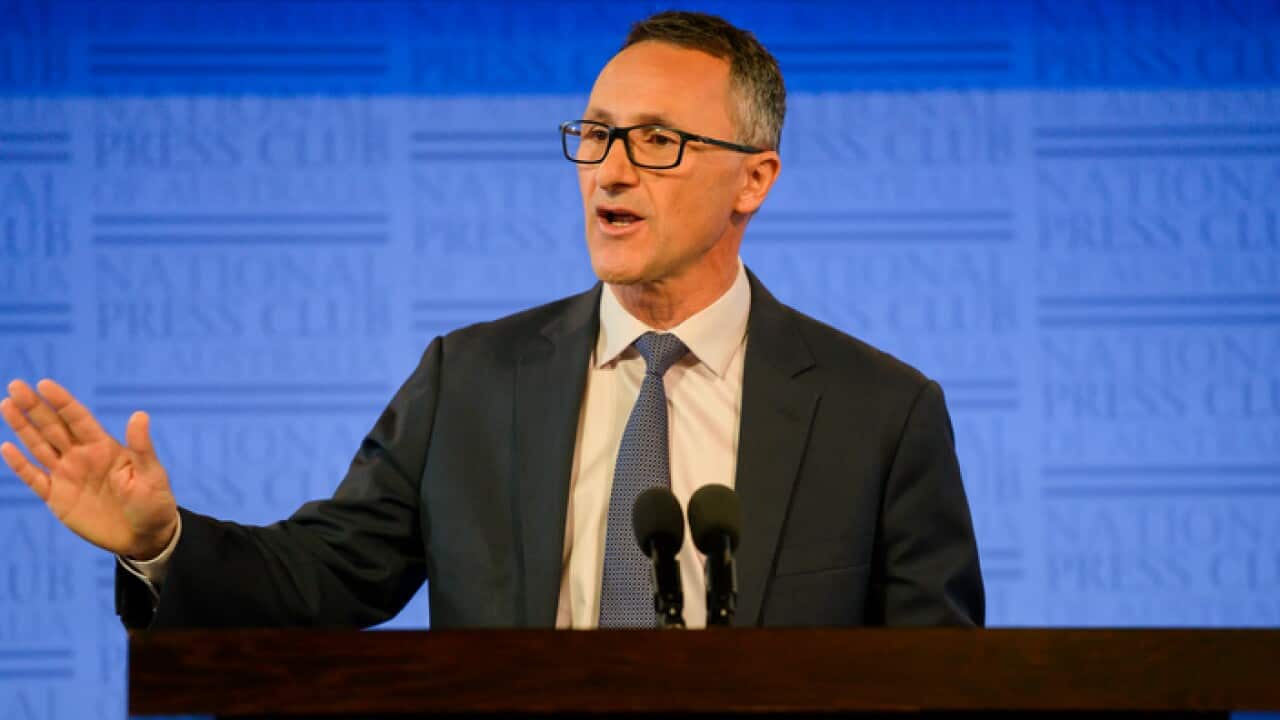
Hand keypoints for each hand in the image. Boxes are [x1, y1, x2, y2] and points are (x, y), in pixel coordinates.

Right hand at [0, 379, 178, 559]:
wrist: (145, 536)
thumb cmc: (154, 502)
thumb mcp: (152, 474)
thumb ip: (141, 447)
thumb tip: (140, 414)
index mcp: (104, 447)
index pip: (78, 418)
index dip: (61, 401)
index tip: (44, 384)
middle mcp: (82, 456)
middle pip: (53, 427)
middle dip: (34, 407)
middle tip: (15, 385)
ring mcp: (68, 475)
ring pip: (39, 446)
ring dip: (23, 427)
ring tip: (6, 404)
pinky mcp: (58, 498)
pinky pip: (35, 478)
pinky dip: (20, 464)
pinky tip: (7, 447)